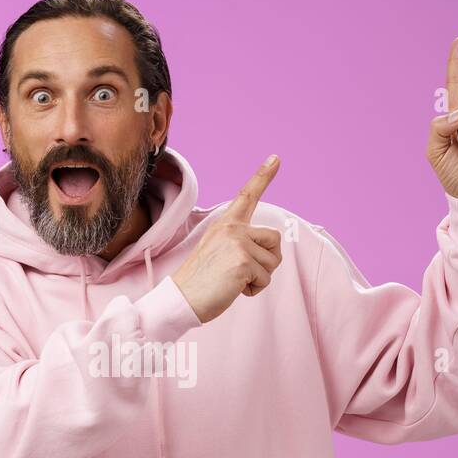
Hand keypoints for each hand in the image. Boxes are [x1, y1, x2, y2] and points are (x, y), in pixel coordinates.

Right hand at [171, 156, 283, 322]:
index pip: (247, 196)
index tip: (276, 158)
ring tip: (234, 281)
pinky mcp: (243, 261)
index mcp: (225, 224)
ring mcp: (238, 243)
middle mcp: (232, 228)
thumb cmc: (201, 282)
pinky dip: (254, 290)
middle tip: (241, 272)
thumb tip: (270, 250)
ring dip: (259, 277)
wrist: (181, 299)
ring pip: (273, 262)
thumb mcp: (219, 252)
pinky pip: (266, 279)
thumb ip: (240, 243)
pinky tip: (233, 289)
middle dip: (267, 261)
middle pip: (275, 240)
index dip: (263, 176)